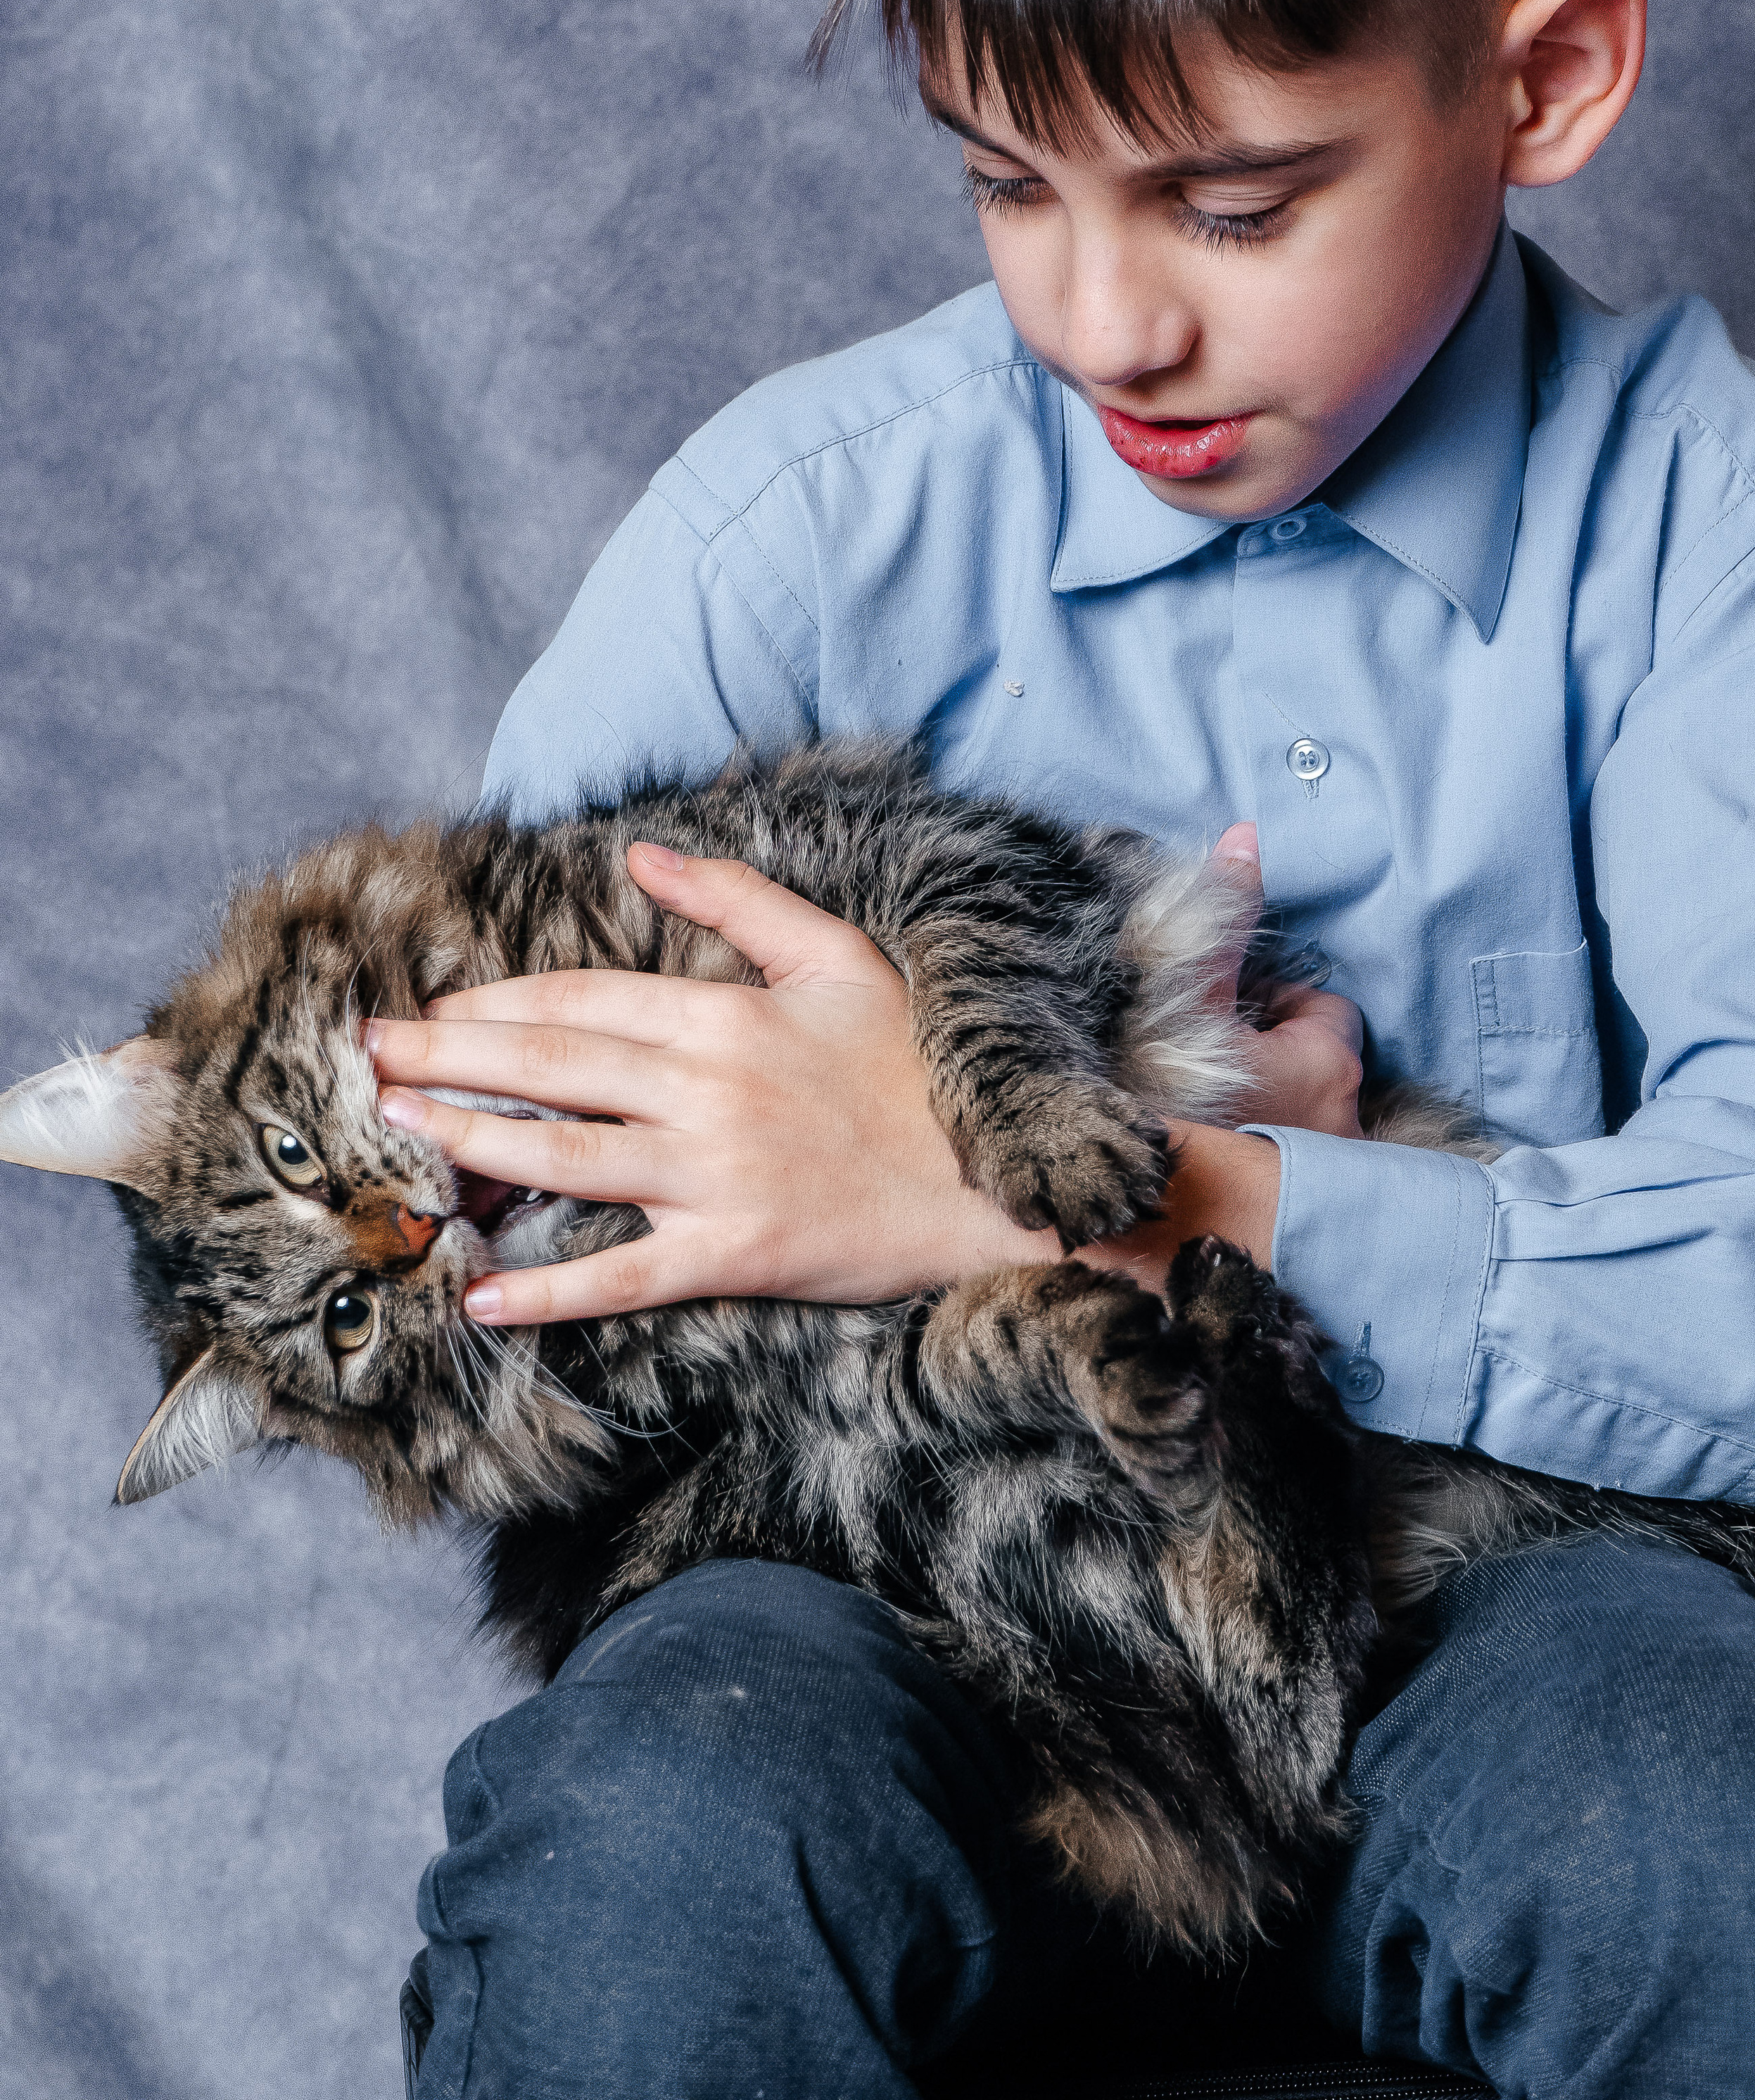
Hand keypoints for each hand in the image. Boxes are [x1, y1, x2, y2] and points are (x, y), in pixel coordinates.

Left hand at [365, 843, 1058, 1324]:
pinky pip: (622, 1274)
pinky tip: (478, 1292)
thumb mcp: (838, 956)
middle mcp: (706, 1091)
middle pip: (549, 1068)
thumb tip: (639, 855)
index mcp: (725, 1014)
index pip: (579, 1001)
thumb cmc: (915, 1064)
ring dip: (470, 1145)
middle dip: (445, 1059)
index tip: (432, 1007)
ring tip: (396, 1135)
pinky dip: (548, 1287)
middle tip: (365, 1058)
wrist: (996, 1180)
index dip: (494, 1003)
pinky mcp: (734, 1254)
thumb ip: (737, 898)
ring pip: (565, 1158)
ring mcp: (715, 1176)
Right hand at [1081, 823, 1364, 1291]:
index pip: (1326, 1015)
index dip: (1278, 1013)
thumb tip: (1248, 835)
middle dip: (1279, 1076)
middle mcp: (1347, 1131)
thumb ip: (1220, 918)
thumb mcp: (1186, 997)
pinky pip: (1304, 1198)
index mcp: (1323, 1067)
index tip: (1230, 1029)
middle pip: (1320, 1080)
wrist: (1153, 1244)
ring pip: (1313, 1140)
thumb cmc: (1169, 1110)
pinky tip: (1224, 1195)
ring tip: (1216, 1143)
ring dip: (1277, 1133)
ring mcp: (1334, 1194)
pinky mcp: (1316, 1246)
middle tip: (1216, 1085)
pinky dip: (1276, 1190)